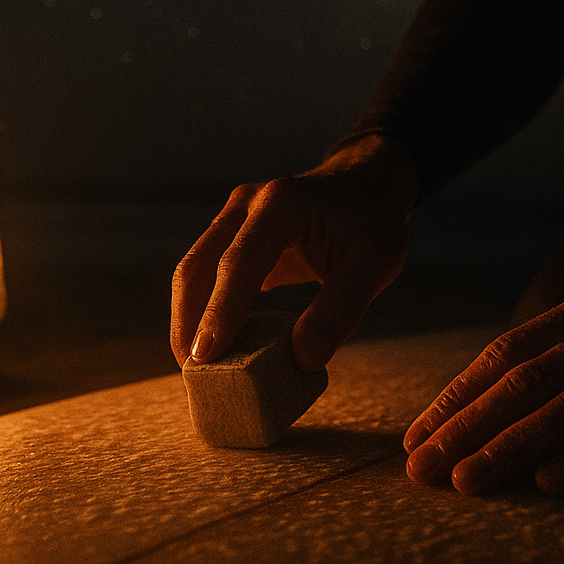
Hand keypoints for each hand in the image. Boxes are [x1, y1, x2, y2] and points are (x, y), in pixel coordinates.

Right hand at [172, 134, 417, 370]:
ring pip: (193, 272)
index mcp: (283, 203)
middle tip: (195, 377)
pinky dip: (203, 311)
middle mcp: (247, 204)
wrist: (363, 186)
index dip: (221, 311)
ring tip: (197, 370)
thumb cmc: (371, 223)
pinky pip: (205, 275)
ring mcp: (233, 217)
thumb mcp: (375, 263)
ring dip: (188, 320)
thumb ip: (341, 309)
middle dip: (190, 323)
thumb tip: (304, 360)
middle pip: (200, 267)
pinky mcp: (229, 236)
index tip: (205, 358)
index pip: (240, 261)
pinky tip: (214, 348)